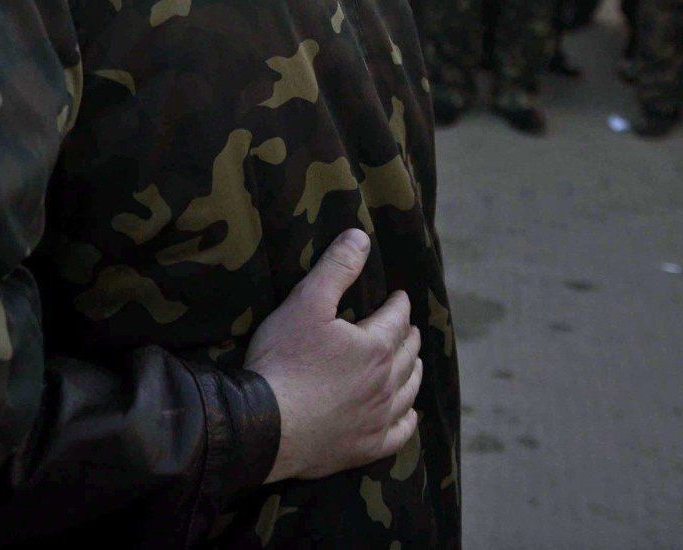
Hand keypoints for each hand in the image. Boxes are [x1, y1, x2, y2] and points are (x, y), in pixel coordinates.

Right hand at [246, 229, 421, 482]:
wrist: (269, 425)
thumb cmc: (284, 359)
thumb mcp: (306, 302)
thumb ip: (336, 268)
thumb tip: (360, 236)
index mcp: (375, 346)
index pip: (397, 318)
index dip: (398, 304)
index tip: (398, 296)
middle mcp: (386, 383)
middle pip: (408, 354)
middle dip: (409, 336)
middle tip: (406, 326)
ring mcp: (379, 418)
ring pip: (409, 391)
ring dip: (413, 372)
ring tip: (412, 363)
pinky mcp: (367, 446)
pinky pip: (400, 432)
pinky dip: (408, 419)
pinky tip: (408, 413)